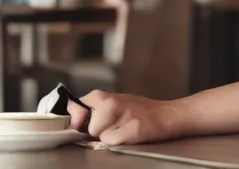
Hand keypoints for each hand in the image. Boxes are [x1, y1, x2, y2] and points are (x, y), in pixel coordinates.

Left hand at [67, 90, 182, 145]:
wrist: (166, 114)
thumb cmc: (138, 110)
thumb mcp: (112, 102)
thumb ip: (91, 109)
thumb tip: (72, 119)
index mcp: (101, 96)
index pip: (74, 108)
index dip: (75, 120)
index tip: (79, 125)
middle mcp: (110, 102)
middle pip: (88, 127)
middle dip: (97, 131)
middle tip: (113, 126)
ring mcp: (121, 115)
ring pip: (100, 136)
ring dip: (109, 137)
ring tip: (122, 129)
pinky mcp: (132, 129)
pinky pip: (114, 143)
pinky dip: (120, 142)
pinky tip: (130, 134)